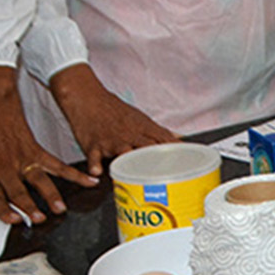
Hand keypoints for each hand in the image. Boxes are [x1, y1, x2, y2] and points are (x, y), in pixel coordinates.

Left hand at [0, 65, 95, 223]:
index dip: (5, 211)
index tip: (14, 221)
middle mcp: (4, 168)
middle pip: (19, 192)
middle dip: (30, 208)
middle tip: (40, 219)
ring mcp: (21, 158)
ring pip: (39, 181)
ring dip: (51, 195)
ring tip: (60, 208)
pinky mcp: (34, 149)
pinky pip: (56, 164)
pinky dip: (72, 173)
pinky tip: (87, 179)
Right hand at [46, 63, 176, 174]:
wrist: (87, 98)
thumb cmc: (114, 111)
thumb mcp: (139, 118)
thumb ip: (159, 132)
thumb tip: (180, 138)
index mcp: (143, 128)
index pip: (164, 140)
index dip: (176, 151)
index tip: (187, 163)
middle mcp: (130, 134)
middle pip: (147, 148)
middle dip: (157, 161)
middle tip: (167, 176)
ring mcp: (112, 140)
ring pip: (123, 152)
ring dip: (129, 163)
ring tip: (135, 175)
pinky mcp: (94, 145)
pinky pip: (94, 156)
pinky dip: (95, 164)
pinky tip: (98, 172)